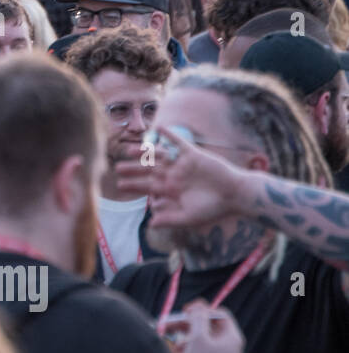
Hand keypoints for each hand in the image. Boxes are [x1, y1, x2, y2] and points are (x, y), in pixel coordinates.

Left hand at [112, 126, 246, 229]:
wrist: (235, 195)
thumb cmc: (213, 208)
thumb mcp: (189, 217)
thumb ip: (170, 219)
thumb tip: (151, 224)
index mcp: (170, 190)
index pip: (147, 187)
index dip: (133, 185)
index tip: (119, 185)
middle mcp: (173, 175)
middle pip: (148, 170)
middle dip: (133, 169)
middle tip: (117, 168)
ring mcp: (182, 164)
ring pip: (158, 156)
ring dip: (144, 152)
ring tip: (129, 150)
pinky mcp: (193, 154)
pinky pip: (178, 142)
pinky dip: (169, 135)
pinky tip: (158, 128)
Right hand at [180, 303, 244, 352]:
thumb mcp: (199, 338)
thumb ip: (198, 318)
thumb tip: (199, 306)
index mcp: (231, 338)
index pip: (219, 315)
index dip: (202, 310)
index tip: (186, 311)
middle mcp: (227, 347)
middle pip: (205, 327)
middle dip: (185, 327)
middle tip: (168, 325)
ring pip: (197, 342)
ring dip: (182, 343)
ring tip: (176, 351)